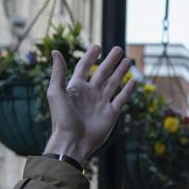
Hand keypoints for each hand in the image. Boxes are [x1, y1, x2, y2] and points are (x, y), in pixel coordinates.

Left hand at [45, 45, 137, 163]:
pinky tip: (134, 81)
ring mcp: (101, 103)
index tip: (97, 47)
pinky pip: (121, 99)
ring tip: (128, 61)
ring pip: (113, 83)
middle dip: (110, 61)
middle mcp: (90, 94)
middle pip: (102, 73)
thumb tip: (54, 51)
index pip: (84, 67)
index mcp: (76, 87)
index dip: (90, 57)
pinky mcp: (111, 114)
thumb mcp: (56, 92)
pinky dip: (128, 90)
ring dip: (120, 72)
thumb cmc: (62, 118)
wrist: (73, 142)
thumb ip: (58, 72)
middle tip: (119, 49)